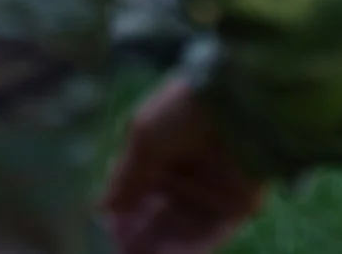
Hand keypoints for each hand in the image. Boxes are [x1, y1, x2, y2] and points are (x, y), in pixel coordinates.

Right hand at [100, 76, 265, 253]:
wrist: (238, 102)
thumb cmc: (185, 111)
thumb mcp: (143, 140)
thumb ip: (125, 178)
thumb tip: (103, 208)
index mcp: (168, 150)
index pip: (140, 190)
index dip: (124, 210)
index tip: (110, 224)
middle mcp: (191, 172)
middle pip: (159, 215)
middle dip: (139, 234)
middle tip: (124, 247)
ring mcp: (214, 191)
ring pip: (181, 230)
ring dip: (158, 246)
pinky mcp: (238, 205)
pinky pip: (208, 235)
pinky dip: (186, 250)